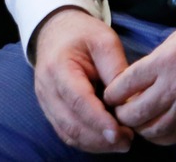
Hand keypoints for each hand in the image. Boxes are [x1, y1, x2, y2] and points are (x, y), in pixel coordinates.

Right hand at [31, 6, 134, 151]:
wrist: (57, 32)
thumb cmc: (83, 34)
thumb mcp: (105, 41)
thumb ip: (116, 69)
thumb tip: (130, 101)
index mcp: (58, 67)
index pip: (78, 100)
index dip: (98, 120)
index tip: (119, 133)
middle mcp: (47, 89)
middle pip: (71, 123)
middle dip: (100, 138)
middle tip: (127, 141)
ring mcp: (45, 103)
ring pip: (68, 133)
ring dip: (95, 144)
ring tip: (121, 143)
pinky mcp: (50, 111)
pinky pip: (66, 133)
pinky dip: (87, 141)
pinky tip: (106, 141)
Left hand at [102, 10, 175, 145]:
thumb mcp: (175, 38)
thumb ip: (154, 60)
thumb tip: (136, 80)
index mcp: (165, 62)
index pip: (124, 85)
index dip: (112, 92)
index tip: (111, 93)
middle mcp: (174, 86)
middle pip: (133, 113)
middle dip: (121, 114)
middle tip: (119, 109)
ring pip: (151, 130)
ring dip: (139, 127)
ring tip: (137, 119)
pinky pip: (172, 135)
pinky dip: (159, 134)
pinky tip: (157, 126)